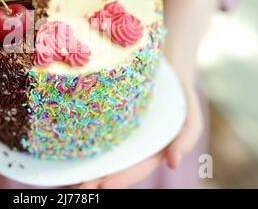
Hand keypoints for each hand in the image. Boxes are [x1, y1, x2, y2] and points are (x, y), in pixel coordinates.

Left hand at [77, 80, 202, 188]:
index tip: (102, 187)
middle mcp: (133, 144)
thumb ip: (186, 139)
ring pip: (101, 151)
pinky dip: (80, 141)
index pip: (135, 169)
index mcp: (152, 149)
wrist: (166, 68)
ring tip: (67, 179)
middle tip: (79, 189)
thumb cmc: (180, 94)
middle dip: (97, 180)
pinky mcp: (107, 114)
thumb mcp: (191, 114)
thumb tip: (173, 164)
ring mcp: (119, 130)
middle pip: (114, 165)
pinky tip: (66, 149)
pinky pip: (94, 130)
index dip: (120, 179)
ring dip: (86, 166)